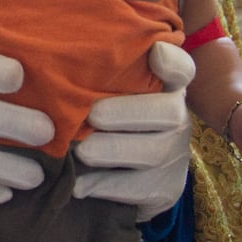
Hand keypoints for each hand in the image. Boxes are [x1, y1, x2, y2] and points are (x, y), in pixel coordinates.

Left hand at [73, 40, 194, 220]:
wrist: (123, 175)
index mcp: (166, 86)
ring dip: (114, 151)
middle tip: (93, 115)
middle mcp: (177, 117)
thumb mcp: (103, 93)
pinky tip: (80, 184)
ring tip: (82, 151)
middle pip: (169, 111)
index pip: (181, 69)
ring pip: (154, 152)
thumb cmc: (105, 119)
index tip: (155, 54)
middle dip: (129, 112)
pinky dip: (106, 185)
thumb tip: (60, 57)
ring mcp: (175, 155)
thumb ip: (96, 76)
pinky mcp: (166, 188)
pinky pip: (140, 188)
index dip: (173, 61)